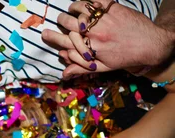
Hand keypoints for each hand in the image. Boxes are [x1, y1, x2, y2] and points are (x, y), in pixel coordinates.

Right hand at [42, 0, 173, 77]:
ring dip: (73, 8)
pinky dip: (87, 1)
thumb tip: (64, 73)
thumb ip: (81, 67)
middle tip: (61, 20)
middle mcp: (95, 32)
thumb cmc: (125, 57)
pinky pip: (95, 0)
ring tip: (72, 10)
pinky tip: (86, 4)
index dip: (52, 37)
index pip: (65, 41)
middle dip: (62, 21)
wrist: (150, 43)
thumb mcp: (102, 67)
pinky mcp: (114, 7)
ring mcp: (104, 18)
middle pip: (68, 22)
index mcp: (90, 48)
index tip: (44, 33)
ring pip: (80, 8)